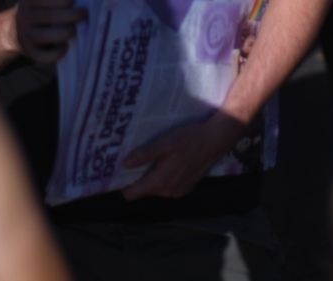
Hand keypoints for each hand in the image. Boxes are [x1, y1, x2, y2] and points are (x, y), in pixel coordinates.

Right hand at [10, 0, 85, 64]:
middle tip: (84, 14)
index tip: (75, 0)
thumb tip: (79, 5)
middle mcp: (23, 17)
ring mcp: (25, 35)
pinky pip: (46, 56)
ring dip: (67, 32)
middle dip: (73, 15)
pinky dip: (59, 52)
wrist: (12, 30)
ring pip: (49, 36)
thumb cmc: (35, 11)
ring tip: (74, 29)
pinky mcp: (29, 52)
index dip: (66, 0)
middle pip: (52, 17)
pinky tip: (65, 45)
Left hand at [120, 111, 246, 199]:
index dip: (123, 184)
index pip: (132, 194)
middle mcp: (168, 192)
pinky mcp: (187, 187)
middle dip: (138, 176)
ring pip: (156, 187)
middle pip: (144, 190)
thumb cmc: (189, 139)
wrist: (215, 141)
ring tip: (152, 156)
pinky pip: (168, 185)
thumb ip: (144, 155)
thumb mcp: (164, 143)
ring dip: (152, 175)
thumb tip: (123, 164)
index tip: (117, 171)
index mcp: (160, 182)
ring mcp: (179, 191)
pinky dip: (165, 176)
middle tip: (135, 157)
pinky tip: (168, 160)